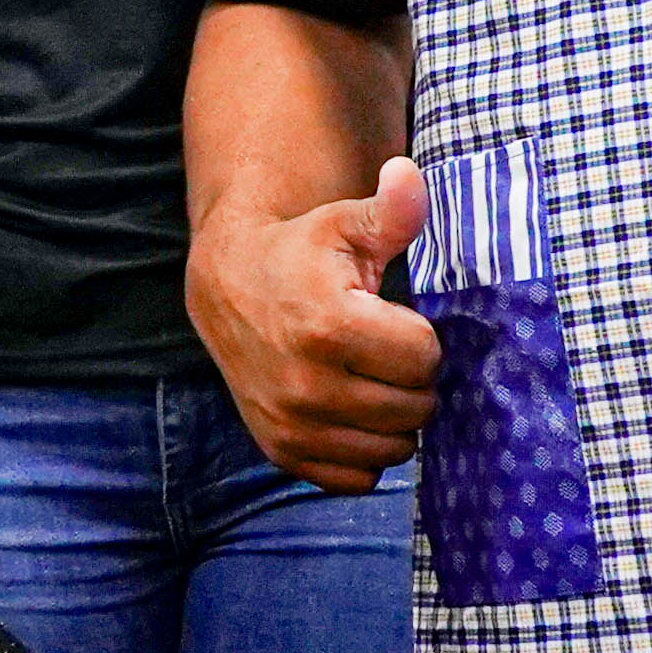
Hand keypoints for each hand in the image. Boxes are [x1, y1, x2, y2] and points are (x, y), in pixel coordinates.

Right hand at [190, 157, 439, 491]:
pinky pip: (357, 478)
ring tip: (373, 380)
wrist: (227, 286)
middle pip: (414, 408)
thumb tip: (409, 175)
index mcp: (329, 327)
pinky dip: (367, 452)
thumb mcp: (344, 223)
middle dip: (413, 380)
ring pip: (393, 449)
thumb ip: (390, 209)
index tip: (394, 320)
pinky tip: (355, 414)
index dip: (420, 337)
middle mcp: (307, 386)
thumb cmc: (300, 252)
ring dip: (396, 419)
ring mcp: (292, 425)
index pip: (424, 358)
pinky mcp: (283, 450)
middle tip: (386, 352)